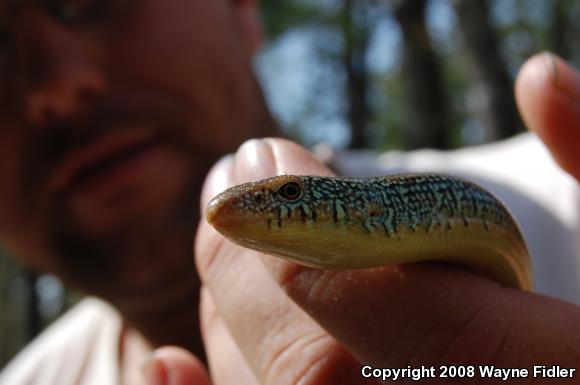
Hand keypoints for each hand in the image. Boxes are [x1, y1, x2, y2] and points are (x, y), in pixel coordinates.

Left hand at [146, 53, 579, 384]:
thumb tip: (542, 75)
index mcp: (556, 383)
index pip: (393, 312)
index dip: (308, 228)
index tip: (267, 158)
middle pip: (316, 365)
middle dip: (253, 262)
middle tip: (235, 178)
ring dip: (229, 319)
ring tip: (221, 240)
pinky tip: (166, 363)